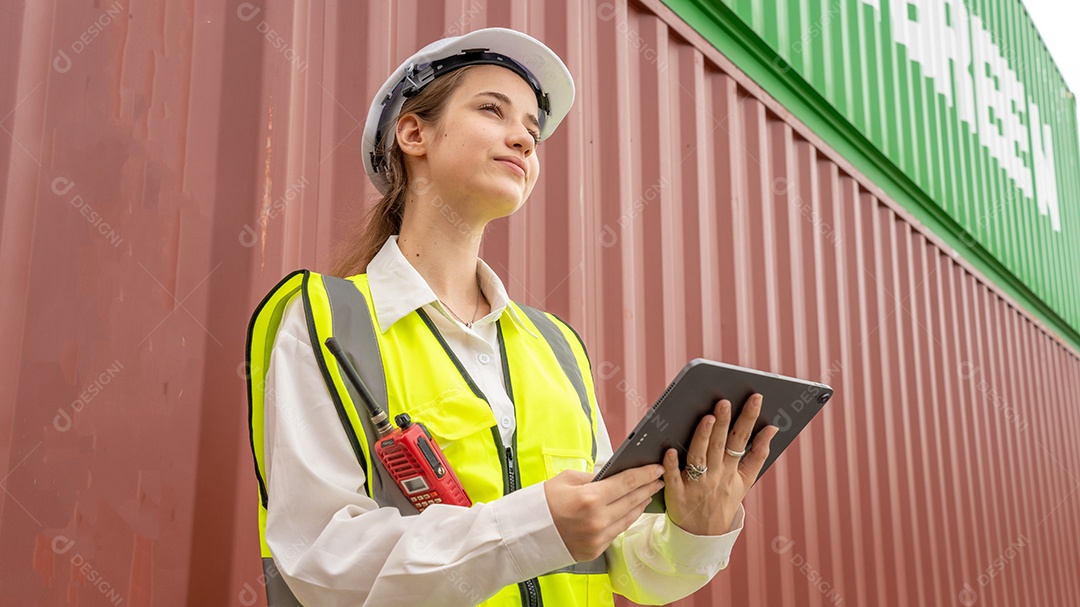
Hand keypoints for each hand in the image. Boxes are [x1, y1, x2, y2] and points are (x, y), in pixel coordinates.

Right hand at [543, 465, 664, 560]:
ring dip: (641, 504)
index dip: (646, 474)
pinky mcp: (596, 550)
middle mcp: (597, 520)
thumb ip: (594, 477)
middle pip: (633, 500)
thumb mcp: (567, 480)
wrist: (525, 533)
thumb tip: (614, 474)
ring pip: (629, 518)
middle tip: (658, 478)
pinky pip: (618, 531)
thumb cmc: (543, 502)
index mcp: (590, 499)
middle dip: (647, 487)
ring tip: (647, 493)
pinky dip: (627, 518)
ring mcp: (598, 538)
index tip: (657, 467)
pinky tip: (631, 509)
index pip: (627, 483)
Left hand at [662, 394, 778, 535]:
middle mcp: (715, 476)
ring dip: (702, 438)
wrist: (704, 535)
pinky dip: (671, 466)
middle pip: (719, 445)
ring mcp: (696, 485)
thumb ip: (759, 455)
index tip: (755, 398)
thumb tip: (772, 429)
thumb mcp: (745, 481)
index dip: (749, 419)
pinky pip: (673, 478)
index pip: (742, 440)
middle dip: (724, 423)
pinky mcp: (676, 495)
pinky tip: (669, 450)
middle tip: (724, 401)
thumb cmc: (723, 501)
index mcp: (732, 470)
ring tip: (707, 418)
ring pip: (698, 458)